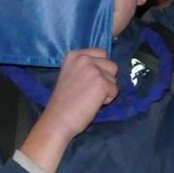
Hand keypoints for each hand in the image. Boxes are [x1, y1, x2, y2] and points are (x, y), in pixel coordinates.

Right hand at [19, 48, 118, 172]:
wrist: (58, 119)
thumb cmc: (64, 101)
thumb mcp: (71, 74)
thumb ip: (86, 67)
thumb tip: (107, 67)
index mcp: (75, 54)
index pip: (102, 53)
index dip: (100, 68)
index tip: (88, 81)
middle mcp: (84, 59)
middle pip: (111, 65)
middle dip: (105, 79)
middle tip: (88, 91)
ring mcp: (94, 70)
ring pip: (114, 78)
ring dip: (106, 89)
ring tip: (89, 97)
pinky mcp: (102, 84)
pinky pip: (115, 91)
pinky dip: (107, 100)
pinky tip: (93, 103)